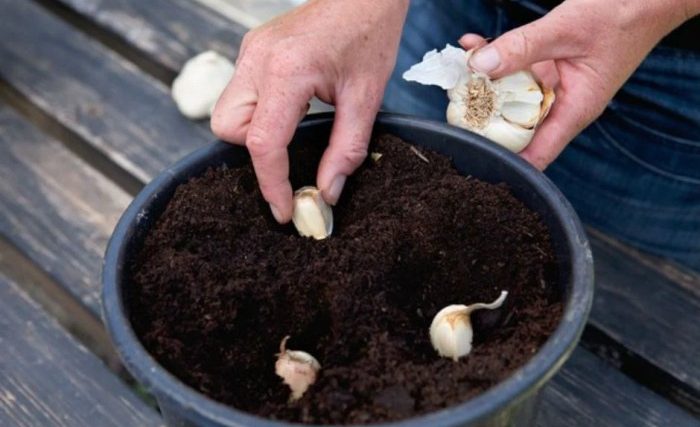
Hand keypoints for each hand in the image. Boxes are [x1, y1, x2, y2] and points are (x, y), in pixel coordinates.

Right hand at [211, 0, 408, 221]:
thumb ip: (346, 150)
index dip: (272, 184)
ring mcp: (250, 51)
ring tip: (297, 121)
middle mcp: (258, 59)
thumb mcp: (367, 98)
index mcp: (287, 70)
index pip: (262, 142)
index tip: (285, 209)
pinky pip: (240, 94)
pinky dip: (259, 111)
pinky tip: (293, 104)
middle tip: (293, 150)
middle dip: (255, 151)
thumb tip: (327, 191)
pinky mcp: (252, 50)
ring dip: (255, 131)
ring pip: (227, 112)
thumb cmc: (369, 34)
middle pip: (227, 128)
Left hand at [460, 0, 696, 169]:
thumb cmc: (623, 12)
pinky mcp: (549, 67)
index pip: (536, 155)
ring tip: (458, 70)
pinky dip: (495, 58)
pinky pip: (516, 69)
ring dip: (484, 83)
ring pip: (511, 95)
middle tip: (452, 107)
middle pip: (515, 126)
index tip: (471, 155)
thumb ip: (522, 48)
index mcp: (575, 110)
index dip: (504, 160)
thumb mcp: (566, 29)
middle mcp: (563, 104)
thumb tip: (480, 66)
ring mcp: (555, 86)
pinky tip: (475, 46)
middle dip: (483, 118)